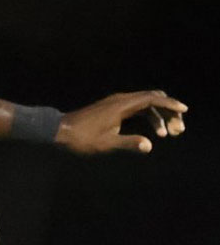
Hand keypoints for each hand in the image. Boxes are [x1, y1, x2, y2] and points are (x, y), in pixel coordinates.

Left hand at [56, 91, 187, 154]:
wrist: (60, 130)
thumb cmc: (82, 138)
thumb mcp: (106, 143)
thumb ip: (128, 143)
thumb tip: (148, 146)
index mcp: (121, 105)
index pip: (151, 99)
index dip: (169, 104)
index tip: (183, 110)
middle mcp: (120, 100)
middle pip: (151, 99)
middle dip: (167, 111)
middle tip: (178, 129)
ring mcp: (116, 103)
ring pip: (145, 104)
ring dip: (158, 116)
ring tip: (167, 134)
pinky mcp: (113, 108)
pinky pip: (137, 108)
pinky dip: (148, 116)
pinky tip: (154, 130)